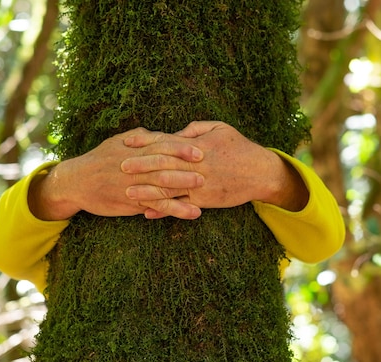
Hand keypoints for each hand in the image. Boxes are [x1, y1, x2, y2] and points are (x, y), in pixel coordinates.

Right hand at [27, 128, 204, 220]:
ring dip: (185, 187)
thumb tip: (158, 133)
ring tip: (205, 189)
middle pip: (164, 165)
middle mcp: (134, 166)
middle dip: (186, 166)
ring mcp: (133, 185)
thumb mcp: (116, 142)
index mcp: (133, 150)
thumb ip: (139, 137)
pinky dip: (176, 209)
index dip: (181, 148)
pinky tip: (193, 213)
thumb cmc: (99, 160)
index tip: (200, 149)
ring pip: (162, 186)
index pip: (161, 146)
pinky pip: (157, 206)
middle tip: (208, 168)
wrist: (75, 182)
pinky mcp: (131, 202)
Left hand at [122, 121, 308, 217]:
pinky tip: (148, 213)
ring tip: (127, 192)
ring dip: (146, 191)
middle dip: (140, 164)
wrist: (261, 173)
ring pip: (168, 187)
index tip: (126, 140)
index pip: (165, 141)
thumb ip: (196, 129)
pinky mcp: (204, 200)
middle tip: (120, 165)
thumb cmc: (240, 147)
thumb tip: (177, 132)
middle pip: (162, 164)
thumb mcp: (220, 128)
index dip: (145, 141)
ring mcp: (199, 184)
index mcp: (197, 145)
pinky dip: (164, 210)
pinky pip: (180, 206)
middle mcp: (195, 165)